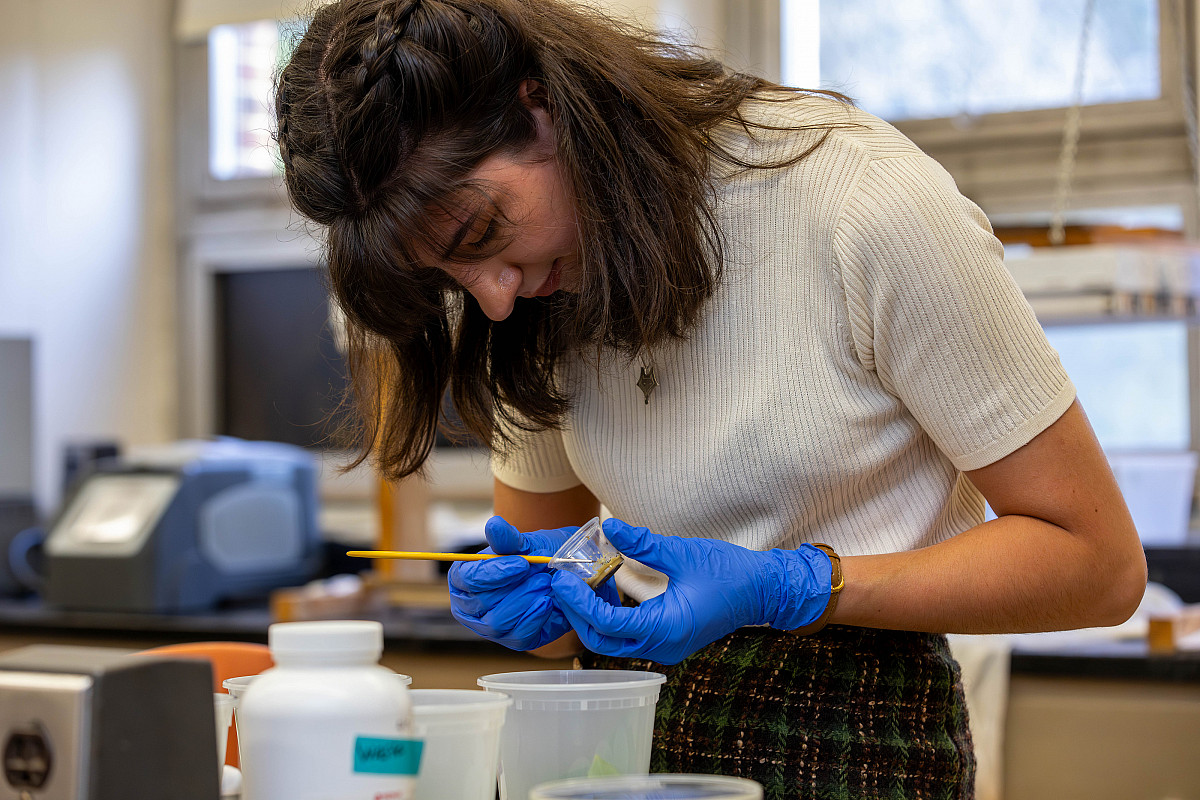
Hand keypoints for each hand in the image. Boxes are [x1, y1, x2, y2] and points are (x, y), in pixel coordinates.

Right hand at [448, 516, 616, 650]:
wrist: (564, 574)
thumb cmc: (536, 556)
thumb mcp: (525, 543)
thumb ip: (508, 538)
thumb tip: (494, 525)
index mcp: (463, 579)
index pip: (466, 578)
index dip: (493, 572)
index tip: (522, 563)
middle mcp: (469, 607)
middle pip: (482, 603)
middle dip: (516, 587)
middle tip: (543, 573)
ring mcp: (489, 628)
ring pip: (499, 622)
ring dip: (526, 601)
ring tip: (548, 583)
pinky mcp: (512, 640)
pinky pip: (519, 636)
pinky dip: (536, 618)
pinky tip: (549, 602)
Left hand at [550, 518, 832, 664]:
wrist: (764, 591)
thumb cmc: (729, 572)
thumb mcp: (683, 552)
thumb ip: (643, 543)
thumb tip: (608, 527)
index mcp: (665, 629)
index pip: (607, 624)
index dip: (579, 602)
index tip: (563, 580)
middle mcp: (662, 646)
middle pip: (603, 640)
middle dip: (578, 613)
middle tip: (564, 581)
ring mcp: (665, 646)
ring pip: (614, 640)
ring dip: (593, 614)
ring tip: (581, 581)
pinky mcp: (668, 638)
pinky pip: (629, 634)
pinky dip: (611, 614)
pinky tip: (605, 587)